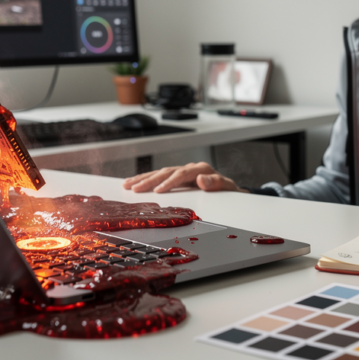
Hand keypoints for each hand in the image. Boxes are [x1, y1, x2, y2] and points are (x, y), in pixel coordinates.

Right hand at [121, 162, 245, 193]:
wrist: (230, 191)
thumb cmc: (228, 191)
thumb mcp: (227, 188)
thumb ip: (216, 183)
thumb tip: (202, 179)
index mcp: (201, 169)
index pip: (181, 174)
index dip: (169, 182)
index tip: (158, 190)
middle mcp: (190, 168)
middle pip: (166, 172)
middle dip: (149, 180)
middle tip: (135, 188)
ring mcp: (183, 172)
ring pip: (160, 173)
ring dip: (143, 178)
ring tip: (128, 184)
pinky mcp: (178, 177)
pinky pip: (160, 176)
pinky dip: (147, 179)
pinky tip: (135, 182)